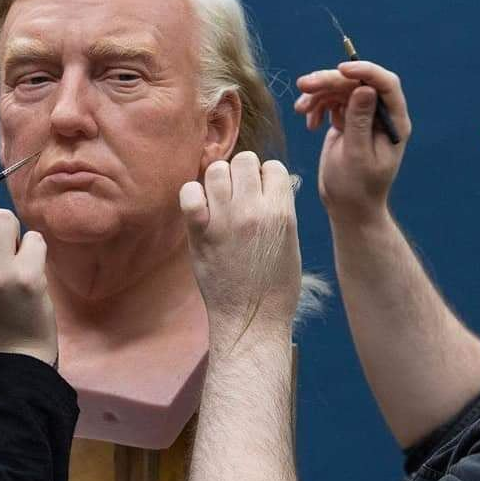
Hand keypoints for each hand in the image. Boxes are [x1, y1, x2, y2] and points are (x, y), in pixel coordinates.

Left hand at [179, 152, 301, 353]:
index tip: (262, 193)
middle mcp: (252, 211)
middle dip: (243, 173)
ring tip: (220, 199)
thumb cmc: (275, 285)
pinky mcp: (199, 233)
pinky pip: (189, 193)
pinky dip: (192, 195)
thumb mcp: (290, 241)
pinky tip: (201, 209)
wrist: (250, 319)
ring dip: (218, 180)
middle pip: (244, 161)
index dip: (267, 177)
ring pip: (216, 170)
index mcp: (281, 213)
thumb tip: (267, 181)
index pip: (273, 167)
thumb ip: (279, 208)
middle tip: (240, 194)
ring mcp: (224, 220)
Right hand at [294, 60, 411, 225]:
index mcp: (393, 122)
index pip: (385, 85)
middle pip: (357, 83)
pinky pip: (330, 102)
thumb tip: (364, 88)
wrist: (347, 206)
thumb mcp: (357, 156)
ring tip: (299, 109)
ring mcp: (362, 116)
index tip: (341, 69)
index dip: (365, 71)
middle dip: (330, 81)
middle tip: (304, 86)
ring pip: (340, 89)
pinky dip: (316, 107)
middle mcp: (380, 114)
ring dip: (318, 94)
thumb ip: (360, 121)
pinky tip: (308, 123)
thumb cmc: (356, 187)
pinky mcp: (346, 120)